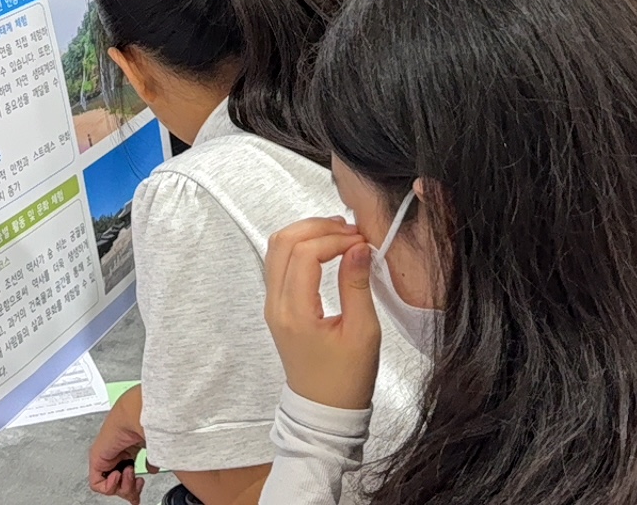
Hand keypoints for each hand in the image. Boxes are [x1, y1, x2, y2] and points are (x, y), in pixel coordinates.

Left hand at [88, 386, 149, 502]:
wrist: (137, 414)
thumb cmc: (147, 422)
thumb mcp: (154, 448)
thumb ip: (152, 461)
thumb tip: (151, 470)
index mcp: (128, 450)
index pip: (126, 474)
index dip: (133, 486)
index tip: (141, 484)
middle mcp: (116, 454)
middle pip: (118, 484)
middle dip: (130, 490)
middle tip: (138, 482)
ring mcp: (106, 457)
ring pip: (109, 486)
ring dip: (123, 486)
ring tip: (129, 472)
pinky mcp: (96, 459)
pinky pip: (97, 484)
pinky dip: (110, 486)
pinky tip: (118, 473)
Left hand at [264, 218, 380, 411]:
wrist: (325, 409)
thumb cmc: (346, 379)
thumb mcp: (363, 333)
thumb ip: (357, 285)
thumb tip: (358, 247)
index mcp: (295, 312)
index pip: (305, 253)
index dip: (334, 238)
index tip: (361, 241)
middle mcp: (276, 305)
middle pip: (282, 242)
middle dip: (316, 227)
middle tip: (349, 230)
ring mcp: (272, 305)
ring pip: (276, 249)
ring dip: (307, 234)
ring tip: (340, 235)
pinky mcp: (278, 307)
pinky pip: (280, 264)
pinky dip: (301, 248)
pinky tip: (327, 250)